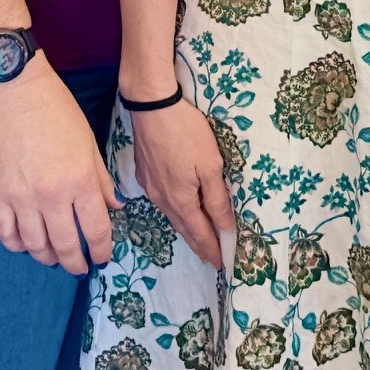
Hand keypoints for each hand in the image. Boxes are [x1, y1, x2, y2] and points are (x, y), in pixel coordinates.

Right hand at [0, 61, 119, 273]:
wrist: (14, 92)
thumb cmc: (57, 110)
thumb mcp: (89, 142)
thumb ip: (101, 179)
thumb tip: (114, 206)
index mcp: (80, 181)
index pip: (96, 230)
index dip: (102, 250)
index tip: (102, 258)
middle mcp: (51, 195)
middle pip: (66, 246)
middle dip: (75, 263)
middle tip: (79, 268)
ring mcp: (22, 198)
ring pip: (35, 245)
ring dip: (46, 257)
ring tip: (53, 257)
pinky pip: (6, 232)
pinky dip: (16, 244)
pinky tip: (25, 243)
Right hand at [126, 94, 233, 270]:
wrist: (151, 106)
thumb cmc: (186, 133)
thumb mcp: (210, 165)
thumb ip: (217, 199)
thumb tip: (225, 228)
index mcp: (181, 200)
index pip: (200, 233)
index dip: (211, 248)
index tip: (221, 264)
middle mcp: (162, 199)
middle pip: (184, 228)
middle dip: (199, 244)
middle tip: (212, 259)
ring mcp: (150, 186)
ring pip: (172, 215)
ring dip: (187, 229)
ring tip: (198, 239)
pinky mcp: (144, 173)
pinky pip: (162, 201)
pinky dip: (175, 212)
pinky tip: (179, 210)